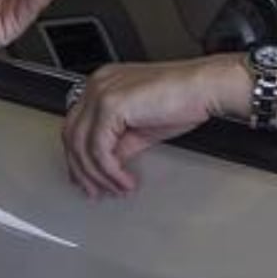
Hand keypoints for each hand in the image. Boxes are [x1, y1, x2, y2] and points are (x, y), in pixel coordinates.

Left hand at [61, 57, 240, 196]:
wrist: (204, 87)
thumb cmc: (184, 99)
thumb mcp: (143, 128)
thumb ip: (121, 143)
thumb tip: (109, 165)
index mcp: (103, 85)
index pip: (76, 126)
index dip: (78, 158)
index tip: (86, 179)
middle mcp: (97, 85)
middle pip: (72, 136)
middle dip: (82, 171)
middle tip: (96, 192)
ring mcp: (101, 93)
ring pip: (82, 146)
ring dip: (98, 176)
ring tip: (116, 189)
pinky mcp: (111, 104)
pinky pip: (100, 149)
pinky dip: (110, 171)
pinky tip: (124, 180)